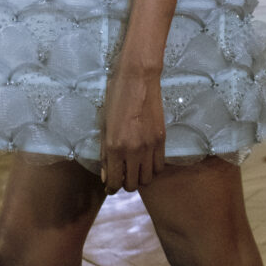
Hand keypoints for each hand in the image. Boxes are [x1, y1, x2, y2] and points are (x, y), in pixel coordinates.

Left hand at [100, 66, 165, 192]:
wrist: (138, 78)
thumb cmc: (116, 97)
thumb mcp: (104, 124)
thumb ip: (105, 153)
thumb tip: (106, 176)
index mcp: (115, 147)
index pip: (115, 181)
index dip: (111, 187)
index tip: (111, 184)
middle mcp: (133, 151)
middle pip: (133, 185)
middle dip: (125, 183)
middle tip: (123, 174)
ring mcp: (150, 147)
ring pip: (148, 179)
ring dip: (140, 177)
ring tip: (135, 168)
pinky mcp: (162, 140)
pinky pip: (160, 166)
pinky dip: (152, 168)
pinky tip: (146, 159)